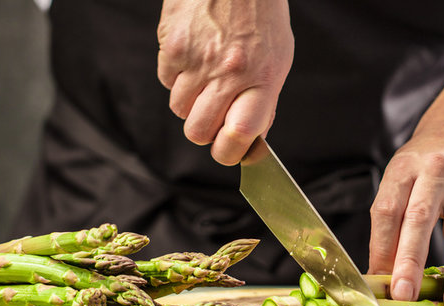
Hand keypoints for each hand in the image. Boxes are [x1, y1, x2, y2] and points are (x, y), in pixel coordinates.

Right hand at [157, 0, 293, 164]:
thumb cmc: (260, 15)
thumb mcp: (278, 58)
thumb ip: (264, 100)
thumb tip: (250, 140)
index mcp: (262, 78)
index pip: (240, 133)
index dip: (229, 152)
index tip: (228, 152)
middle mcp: (229, 72)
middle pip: (199, 131)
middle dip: (204, 132)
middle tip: (212, 118)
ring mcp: (197, 60)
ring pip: (179, 110)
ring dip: (189, 103)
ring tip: (205, 78)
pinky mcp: (172, 46)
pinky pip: (165, 81)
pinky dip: (175, 77)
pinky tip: (192, 57)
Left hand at [368, 121, 443, 305]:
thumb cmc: (422, 167)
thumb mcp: (399, 181)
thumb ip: (390, 224)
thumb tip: (380, 276)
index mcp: (403, 168)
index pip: (387, 211)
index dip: (380, 248)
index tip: (377, 282)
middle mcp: (435, 172)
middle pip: (420, 219)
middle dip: (411, 261)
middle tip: (405, 295)